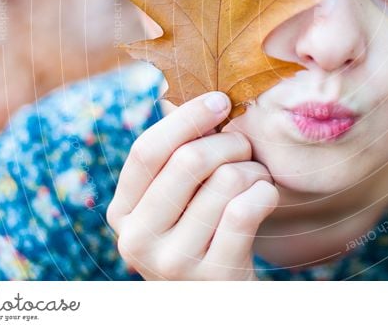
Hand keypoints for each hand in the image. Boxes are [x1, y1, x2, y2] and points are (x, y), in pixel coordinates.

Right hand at [107, 91, 278, 279]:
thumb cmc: (204, 231)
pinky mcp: (212, 275)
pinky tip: (265, 198)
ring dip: (253, 171)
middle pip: (188, 160)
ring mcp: (172, 262)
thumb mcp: (177, 199)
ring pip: (225, 180)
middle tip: (245, 150)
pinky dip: (265, 193)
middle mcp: (136, 240)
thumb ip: (175, 154)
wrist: (222, 297)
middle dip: (229, 143)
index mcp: (122, 212)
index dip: (187, 118)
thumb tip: (183, 90)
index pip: (147, 150)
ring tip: (254, 182)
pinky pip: (246, 209)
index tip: (221, 101)